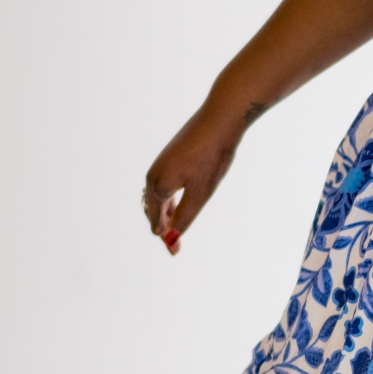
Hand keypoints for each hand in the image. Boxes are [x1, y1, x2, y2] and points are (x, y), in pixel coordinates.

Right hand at [142, 102, 250, 254]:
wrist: (219, 120)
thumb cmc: (211, 158)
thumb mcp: (200, 194)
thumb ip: (184, 217)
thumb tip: (171, 240)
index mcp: (157, 186)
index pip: (157, 220)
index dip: (166, 238)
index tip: (175, 253)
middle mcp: (153, 175)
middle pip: (153, 209)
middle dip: (163, 227)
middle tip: (174, 246)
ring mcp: (161, 164)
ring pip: (157, 196)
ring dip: (164, 213)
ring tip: (172, 228)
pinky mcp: (170, 156)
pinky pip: (163, 184)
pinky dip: (167, 199)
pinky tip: (176, 202)